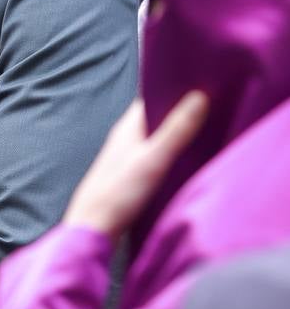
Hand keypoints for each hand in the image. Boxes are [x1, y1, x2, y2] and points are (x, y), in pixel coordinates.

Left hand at [63, 92, 208, 241]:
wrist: (94, 227)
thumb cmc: (119, 192)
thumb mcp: (153, 160)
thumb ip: (176, 130)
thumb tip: (199, 96)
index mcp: (127, 127)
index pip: (152, 97)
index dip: (174, 88)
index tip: (203, 81)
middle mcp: (126, 137)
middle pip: (157, 117)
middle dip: (181, 110)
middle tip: (216, 104)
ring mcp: (128, 156)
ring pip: (158, 137)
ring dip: (178, 132)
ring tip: (209, 128)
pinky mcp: (133, 174)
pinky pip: (157, 155)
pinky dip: (173, 152)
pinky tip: (190, 158)